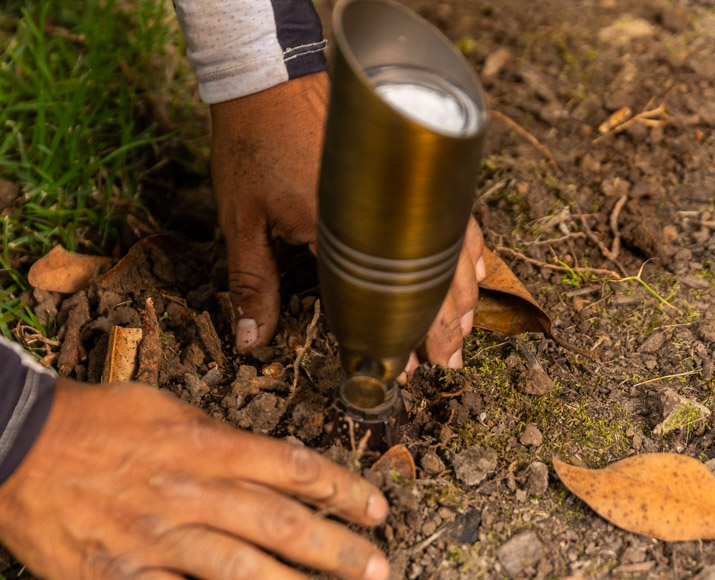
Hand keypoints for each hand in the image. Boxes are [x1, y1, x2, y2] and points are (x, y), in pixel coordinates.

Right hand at [0, 379, 389, 579]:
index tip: (377, 509)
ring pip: (242, 571)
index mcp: (204, 445)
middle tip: (378, 572)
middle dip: (337, 550)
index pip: (291, 467)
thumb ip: (215, 436)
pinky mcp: (125, 577)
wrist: (12, 445)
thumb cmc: (90, 420)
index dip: (342, 490)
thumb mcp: (163, 408)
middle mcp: (191, 491)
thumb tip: (263, 458)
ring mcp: (159, 538)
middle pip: (280, 524)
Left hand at [210, 73, 485, 375]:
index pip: (378, 296)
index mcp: (338, 226)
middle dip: (441, 325)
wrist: (269, 76)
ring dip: (461, 292)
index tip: (400, 367)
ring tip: (464, 330)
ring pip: (451, 247)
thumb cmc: (252, 145)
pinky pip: (452, 215)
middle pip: (428, 277)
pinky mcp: (408, 165)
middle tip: (448, 363)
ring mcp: (402, 183)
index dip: (393, 336)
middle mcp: (382, 206)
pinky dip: (465, 248)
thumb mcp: (242, 221)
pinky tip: (472, 271)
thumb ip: (252, 283)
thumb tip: (251, 341)